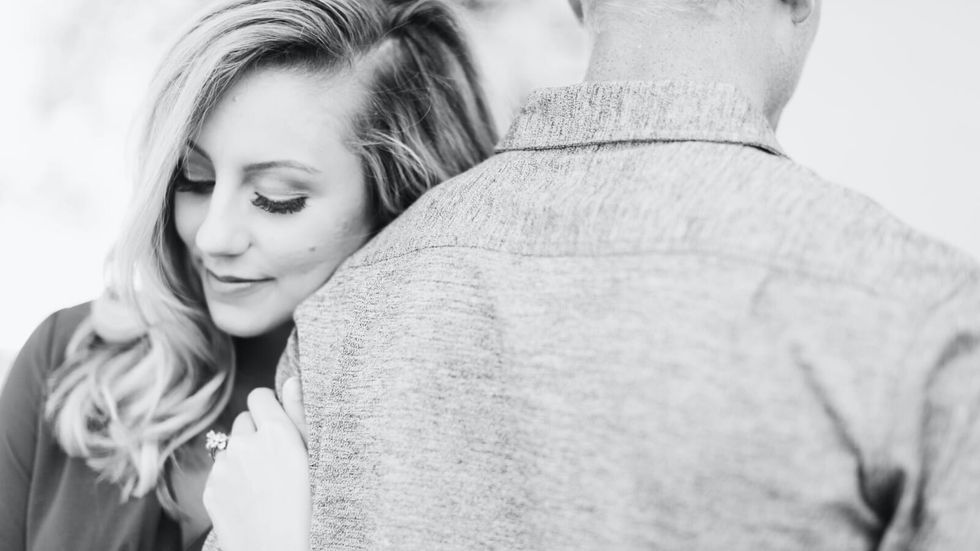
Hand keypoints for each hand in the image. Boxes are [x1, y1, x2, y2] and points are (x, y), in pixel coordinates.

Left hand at [203, 384, 309, 550]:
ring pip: (230, 446)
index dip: (270, 409)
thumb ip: (300, 414)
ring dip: (242, 455)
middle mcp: (245, 444)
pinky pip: (219, 471)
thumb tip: (290, 379)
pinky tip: (249, 498)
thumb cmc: (311, 509)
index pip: (260, 396)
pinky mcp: (211, 490)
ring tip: (263, 482)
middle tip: (275, 459)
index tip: (280, 426)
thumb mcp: (316, 458)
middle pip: (243, 420)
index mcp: (276, 432)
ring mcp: (224, 468)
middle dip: (255, 432)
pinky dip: (231, 478)